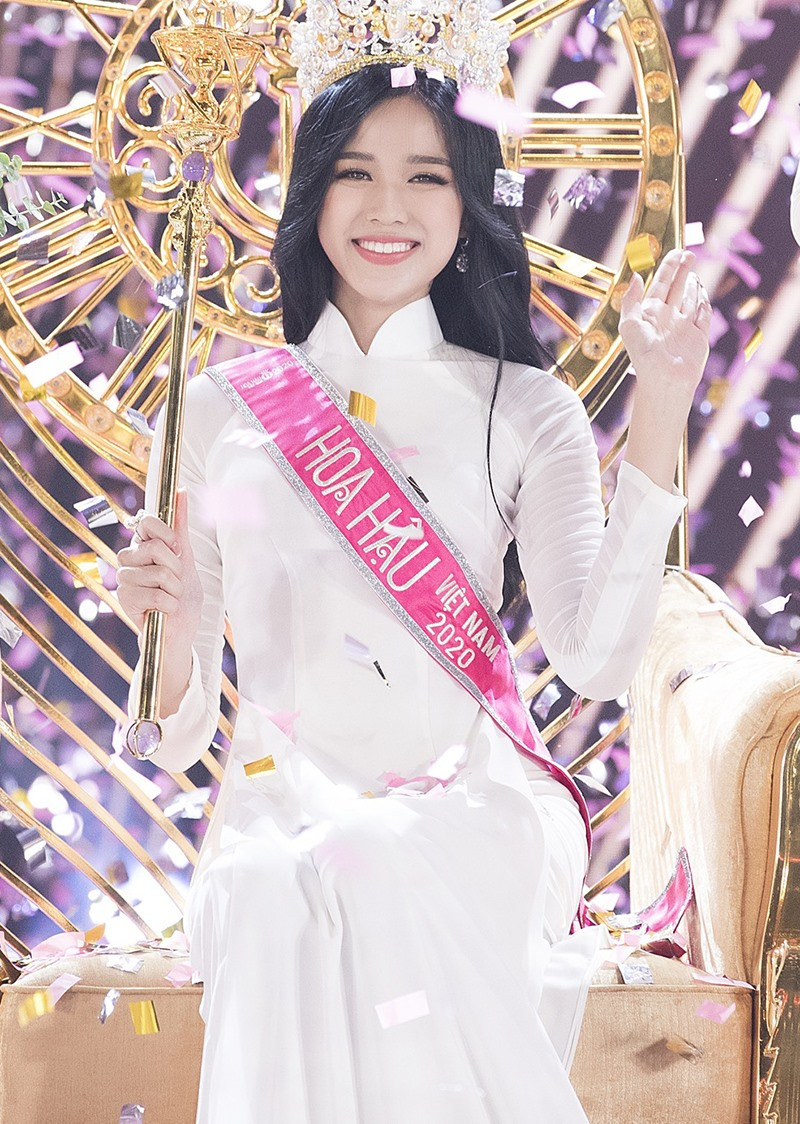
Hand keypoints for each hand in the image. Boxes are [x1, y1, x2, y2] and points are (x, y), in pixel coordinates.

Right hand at [116, 488, 202, 646]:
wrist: (180, 631)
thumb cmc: (183, 596)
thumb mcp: (186, 558)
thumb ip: (180, 526)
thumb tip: (181, 490)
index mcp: (142, 546)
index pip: (146, 521)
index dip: (166, 533)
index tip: (177, 549)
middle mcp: (128, 559)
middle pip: (155, 547)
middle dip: (176, 568)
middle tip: (175, 582)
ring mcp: (124, 579)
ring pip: (158, 572)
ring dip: (175, 589)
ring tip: (170, 598)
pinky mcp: (124, 599)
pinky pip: (155, 594)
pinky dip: (170, 605)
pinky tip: (164, 610)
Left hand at [619, 248, 711, 399]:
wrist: (664, 379)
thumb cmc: (643, 355)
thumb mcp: (629, 325)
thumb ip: (630, 299)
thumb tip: (634, 276)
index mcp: (651, 313)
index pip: (661, 284)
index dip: (669, 267)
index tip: (677, 252)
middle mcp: (668, 317)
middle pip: (677, 287)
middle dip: (683, 270)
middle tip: (689, 254)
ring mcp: (684, 326)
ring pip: (691, 299)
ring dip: (693, 285)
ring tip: (693, 271)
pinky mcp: (699, 336)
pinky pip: (703, 315)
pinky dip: (703, 303)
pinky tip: (702, 293)